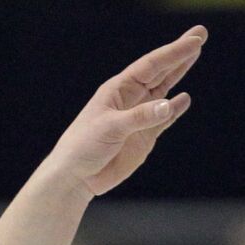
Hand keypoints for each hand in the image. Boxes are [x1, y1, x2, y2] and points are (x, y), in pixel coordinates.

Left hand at [47, 26, 206, 198]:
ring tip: (195, 53)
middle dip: (179, 55)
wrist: (75, 178)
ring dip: (178, 74)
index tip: (193, 41)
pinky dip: (174, 109)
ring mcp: (137, 118)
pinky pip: (163, 119)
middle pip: (159, 72)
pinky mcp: (143, 137)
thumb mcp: (110, 128)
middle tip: (200, 35)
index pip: (150, 66)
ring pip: (163, 90)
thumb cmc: (82, 148)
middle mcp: (129, 100)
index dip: (173, 52)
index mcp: (117, 91)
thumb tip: (169, 104)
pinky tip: (184, 98)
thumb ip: (139, 117)